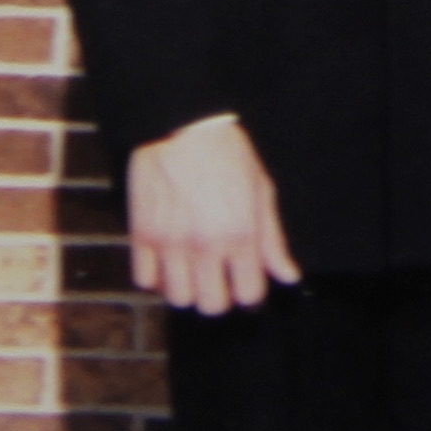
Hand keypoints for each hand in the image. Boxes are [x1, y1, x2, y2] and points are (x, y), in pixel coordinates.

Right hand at [127, 112, 300, 315]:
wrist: (182, 125)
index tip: (246, 281)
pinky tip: (168, 262)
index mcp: (240, 235)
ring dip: (188, 290)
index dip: (250, 292)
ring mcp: (170, 242)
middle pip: (212, 306)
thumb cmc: (228, 153)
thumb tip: (288, 276)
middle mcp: (205, 245)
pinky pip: (144, 281)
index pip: (248, 296)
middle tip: (219, 279)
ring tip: (193, 270)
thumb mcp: (262, 191)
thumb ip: (273, 240)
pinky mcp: (142, 234)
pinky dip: (157, 279)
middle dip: (220, 296)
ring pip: (178, 299)